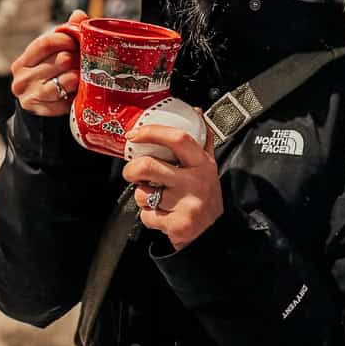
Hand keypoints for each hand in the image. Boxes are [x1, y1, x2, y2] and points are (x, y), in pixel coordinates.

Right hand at [10, 9, 86, 115]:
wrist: (39, 108)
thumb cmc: (50, 76)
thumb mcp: (54, 56)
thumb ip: (66, 35)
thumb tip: (79, 14)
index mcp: (24, 60)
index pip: (46, 43)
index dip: (67, 40)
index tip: (76, 43)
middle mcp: (21, 77)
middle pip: (60, 60)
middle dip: (77, 60)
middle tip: (84, 61)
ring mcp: (28, 94)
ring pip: (65, 80)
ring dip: (79, 77)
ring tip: (83, 76)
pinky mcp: (38, 109)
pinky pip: (65, 101)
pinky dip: (74, 96)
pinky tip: (76, 93)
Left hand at [122, 121, 221, 250]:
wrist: (213, 233)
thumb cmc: (205, 195)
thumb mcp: (208, 166)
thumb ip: (202, 140)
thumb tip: (197, 112)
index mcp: (202, 163)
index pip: (177, 139)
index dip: (152, 132)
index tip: (135, 134)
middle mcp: (196, 181)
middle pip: (148, 167)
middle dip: (131, 170)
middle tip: (132, 173)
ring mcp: (188, 204)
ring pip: (143, 194)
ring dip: (142, 197)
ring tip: (156, 198)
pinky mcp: (179, 224)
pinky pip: (147, 216)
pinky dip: (149, 217)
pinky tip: (163, 215)